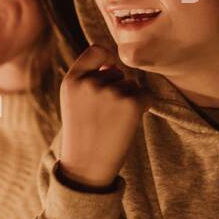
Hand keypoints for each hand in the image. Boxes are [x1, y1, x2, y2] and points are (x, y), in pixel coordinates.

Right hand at [56, 43, 147, 188]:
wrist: (86, 167)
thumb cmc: (82, 133)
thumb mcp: (73, 101)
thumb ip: (89, 79)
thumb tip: (115, 66)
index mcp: (72, 80)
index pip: (96, 50)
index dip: (107, 58)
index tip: (109, 69)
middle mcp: (90, 82)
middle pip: (118, 72)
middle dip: (117, 89)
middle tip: (105, 116)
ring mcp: (110, 92)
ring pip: (132, 85)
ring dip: (129, 100)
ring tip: (113, 122)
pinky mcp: (130, 103)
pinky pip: (146, 95)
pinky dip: (143, 106)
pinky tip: (128, 123)